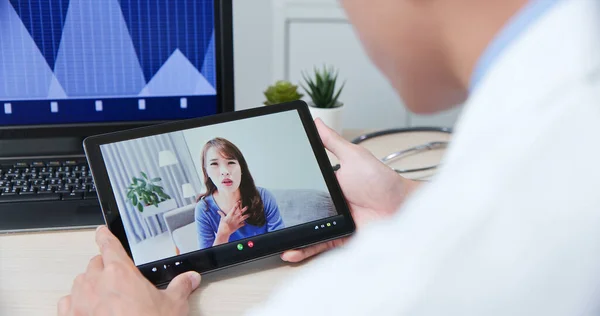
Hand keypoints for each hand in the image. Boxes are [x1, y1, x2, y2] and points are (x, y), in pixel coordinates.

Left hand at [58, 226, 201, 315]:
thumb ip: (181, 287)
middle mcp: (96, 282)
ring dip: (90, 284)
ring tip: (104, 295)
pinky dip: (75, 303)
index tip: (102, 232)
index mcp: (120, 273)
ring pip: (80, 282)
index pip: (109, 245)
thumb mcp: (173, 306)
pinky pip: (67, 302)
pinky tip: (86, 309)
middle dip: (104, 267)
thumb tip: (190, 279)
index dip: (105, 236)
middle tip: (116, 277)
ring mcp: (80, 301)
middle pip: (95, 263)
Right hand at [214, 201, 248, 244]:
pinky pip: (242, 224)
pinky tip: (245, 223)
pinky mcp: (238, 226)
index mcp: (230, 214)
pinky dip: (244, 223)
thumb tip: (218, 211)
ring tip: (250, 214)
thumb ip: (221, 214)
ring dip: (247, 215)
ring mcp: (237, 221)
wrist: (224, 231)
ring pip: (244, 217)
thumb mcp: (222, 218)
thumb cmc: (222, 225)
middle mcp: (235, 217)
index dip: (237, 203)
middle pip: (241, 212)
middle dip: (245, 209)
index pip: (234, 207)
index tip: (240, 201)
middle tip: (247, 206)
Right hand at [281, 119, 419, 261]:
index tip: (272, 191)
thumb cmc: (382, 180)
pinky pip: (319, 245)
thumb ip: (331, 141)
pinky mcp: (340, 238)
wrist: (402, 207)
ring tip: (275, 239)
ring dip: (291, 237)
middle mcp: (330, 204)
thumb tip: (316, 121)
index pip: (304, 188)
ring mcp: (334, 222)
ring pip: (307, 231)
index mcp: (329, 185)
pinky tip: (291, 250)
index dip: (289, 192)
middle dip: (285, 218)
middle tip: (268, 220)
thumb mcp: (352, 155)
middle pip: (302, 212)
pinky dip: (304, 249)